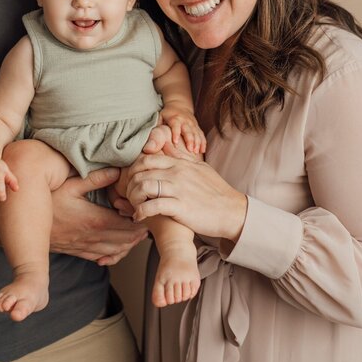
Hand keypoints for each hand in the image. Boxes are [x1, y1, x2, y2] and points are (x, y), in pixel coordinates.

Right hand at [51, 167, 147, 265]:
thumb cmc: (47, 200)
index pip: (127, 226)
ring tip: (137, 234)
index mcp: (95, 221)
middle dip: (139, 233)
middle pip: (126, 240)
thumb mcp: (71, 184)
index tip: (145, 212)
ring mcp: (85, 247)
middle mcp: (93, 238)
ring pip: (116, 251)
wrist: (25, 224)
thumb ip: (96, 178)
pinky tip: (117, 247)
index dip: (140, 221)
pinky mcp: (77, 251)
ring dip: (129, 244)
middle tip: (147, 223)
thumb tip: (117, 170)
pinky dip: (114, 254)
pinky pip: (102, 258)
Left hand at [125, 143, 246, 242]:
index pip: (146, 159)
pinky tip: (139, 217)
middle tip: (129, 196)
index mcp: (180, 164)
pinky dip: (141, 212)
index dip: (133, 170)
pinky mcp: (180, 207)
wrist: (232, 210)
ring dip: (133, 198)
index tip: (132, 182)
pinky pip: (152, 206)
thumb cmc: (216, 191)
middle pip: (140, 172)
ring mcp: (178, 189)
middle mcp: (177, 173)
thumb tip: (167, 143)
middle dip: (129, 185)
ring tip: (134, 207)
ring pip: (143, 187)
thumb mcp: (200, 167)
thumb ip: (182, 156)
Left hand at [144, 107, 205, 154]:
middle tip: (190, 150)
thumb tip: (148, 141)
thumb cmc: (167, 114)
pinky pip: (201, 134)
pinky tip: (202, 150)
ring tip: (196, 152)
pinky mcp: (197, 126)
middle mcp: (185, 120)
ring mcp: (192, 123)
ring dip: (197, 142)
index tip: (176, 143)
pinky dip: (202, 142)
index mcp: (175, 118)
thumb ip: (156, 128)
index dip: (176, 133)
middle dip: (190, 140)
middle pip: (188, 130)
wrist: (179, 104)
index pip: (175, 126)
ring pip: (196, 133)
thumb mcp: (160, 117)